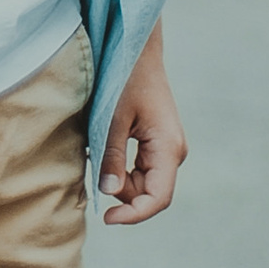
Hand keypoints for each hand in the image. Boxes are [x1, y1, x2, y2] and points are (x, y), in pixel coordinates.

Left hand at [99, 23, 185, 225]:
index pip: (157, 198)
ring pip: (143, 182)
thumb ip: (112, 156)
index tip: (107, 218)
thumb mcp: (112, 118)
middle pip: (149, 192)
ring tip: (98, 151)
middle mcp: (173, 151)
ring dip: (119, 179)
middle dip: (122, 193)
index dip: (134, 215)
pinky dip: (121, 169)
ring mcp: (167, 147)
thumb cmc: (124, 78)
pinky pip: (141, 168)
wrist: (136, 49)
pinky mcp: (157, 142)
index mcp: (168, 147)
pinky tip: (104, 150)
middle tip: (94, 170)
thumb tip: (108, 193)